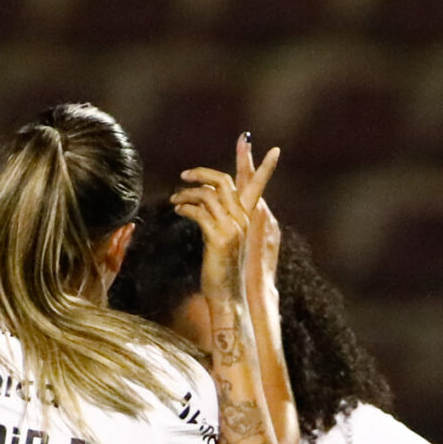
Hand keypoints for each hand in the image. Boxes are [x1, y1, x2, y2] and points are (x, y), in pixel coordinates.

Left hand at [174, 148, 283, 281]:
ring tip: (175, 200)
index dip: (262, 165)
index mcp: (247, 218)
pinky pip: (199, 212)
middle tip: (184, 175)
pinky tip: (177, 210)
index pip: (257, 185)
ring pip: (208, 195)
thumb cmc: (222, 271)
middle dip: (202, 173)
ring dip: (187, 194)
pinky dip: (185, 208)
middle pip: (224, 181)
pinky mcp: (219, 238)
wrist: (228, 297)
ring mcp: (233, 228)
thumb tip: (203, 204)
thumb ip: (218, 220)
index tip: (267, 146)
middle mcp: (243, 220)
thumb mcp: (223, 241)